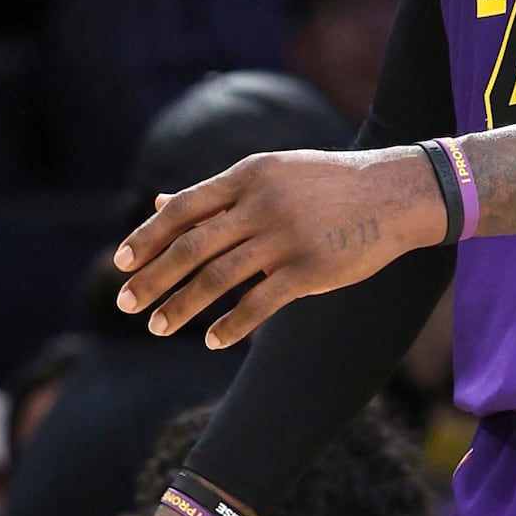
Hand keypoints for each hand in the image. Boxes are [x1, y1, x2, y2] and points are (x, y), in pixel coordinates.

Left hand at [113, 147, 447, 349]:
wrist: (394, 193)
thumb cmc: (326, 185)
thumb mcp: (270, 175)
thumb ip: (216, 195)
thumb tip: (160, 202)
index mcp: (248, 176)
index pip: (183, 209)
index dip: (147, 237)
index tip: (120, 263)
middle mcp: (262, 204)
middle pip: (191, 246)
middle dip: (152, 278)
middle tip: (126, 303)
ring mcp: (286, 237)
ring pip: (217, 277)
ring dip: (181, 306)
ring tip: (158, 326)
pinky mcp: (310, 270)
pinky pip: (259, 303)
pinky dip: (230, 325)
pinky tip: (212, 340)